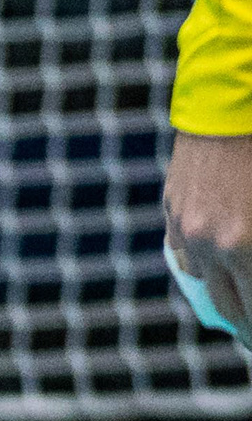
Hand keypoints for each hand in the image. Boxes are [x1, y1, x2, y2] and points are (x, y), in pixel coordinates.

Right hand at [168, 131, 251, 342]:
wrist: (233, 96)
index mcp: (246, 242)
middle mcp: (213, 244)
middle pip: (234, 308)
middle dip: (250, 325)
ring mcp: (188, 230)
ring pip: (208, 285)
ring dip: (231, 301)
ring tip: (247, 310)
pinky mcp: (175, 214)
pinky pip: (191, 256)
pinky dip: (210, 268)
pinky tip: (226, 268)